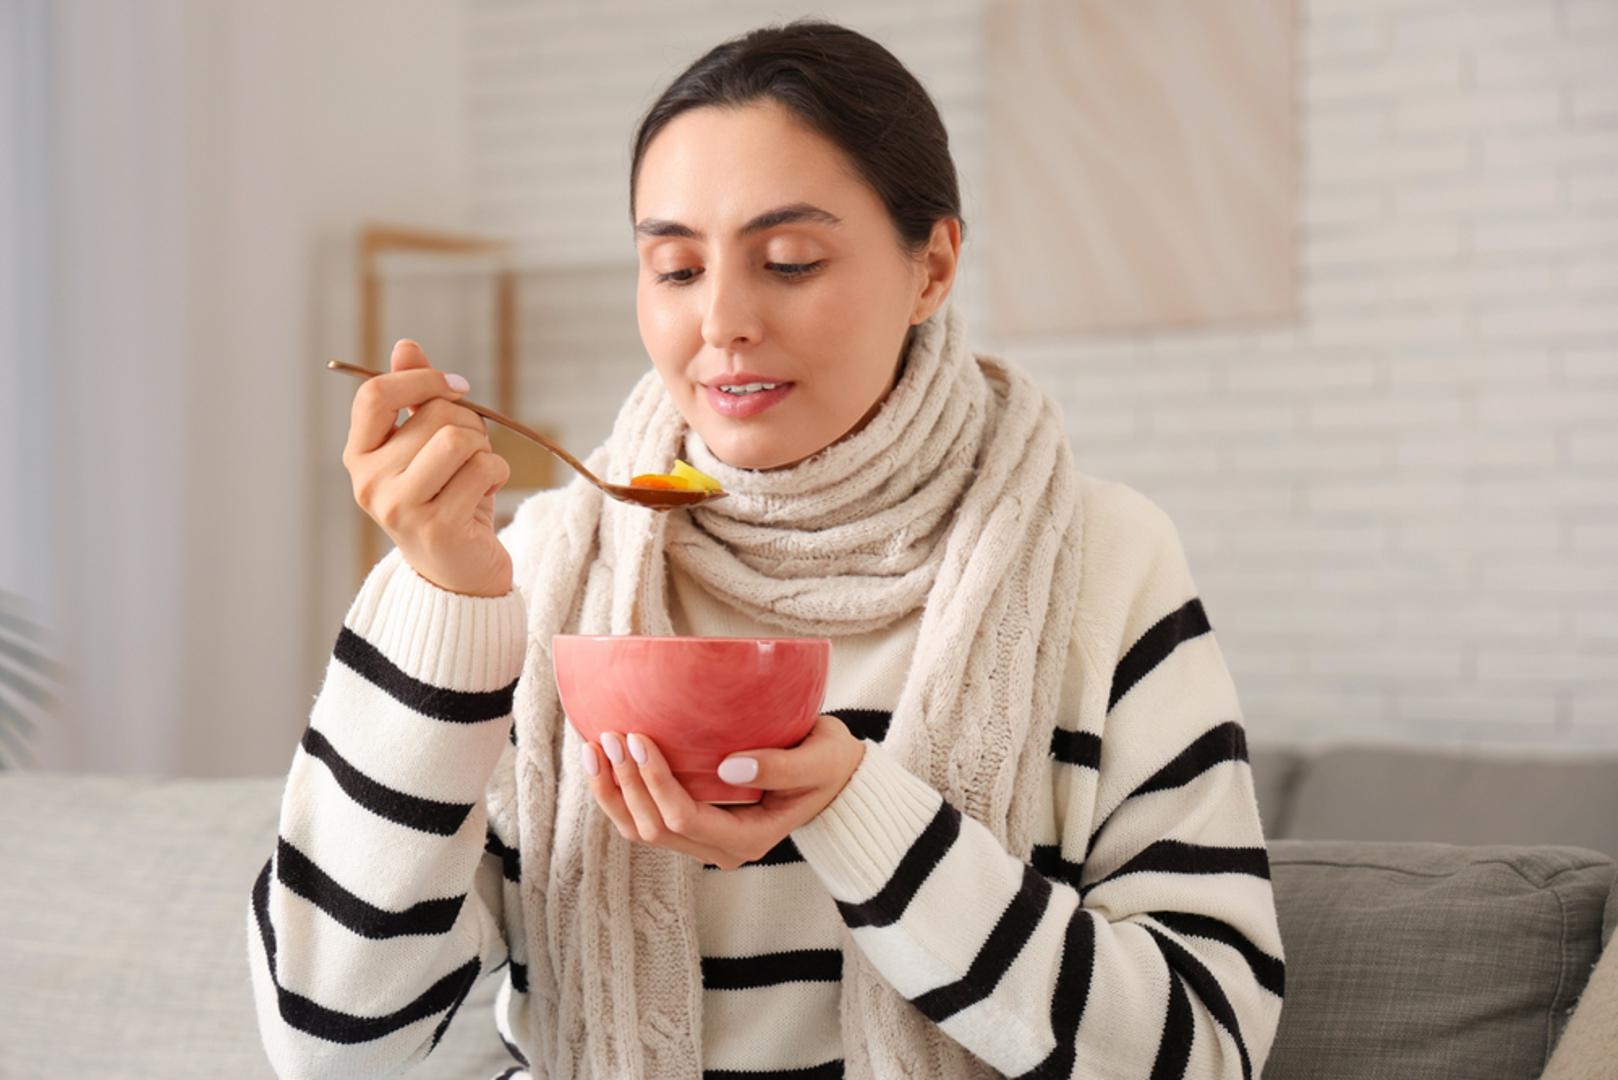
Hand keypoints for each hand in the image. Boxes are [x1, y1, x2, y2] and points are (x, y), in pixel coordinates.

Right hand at [342, 339, 513, 597]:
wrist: (457, 574)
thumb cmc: (444, 500)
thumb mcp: (425, 446)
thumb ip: (414, 397)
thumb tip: (406, 346)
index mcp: (359, 455)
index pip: (375, 394)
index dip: (421, 379)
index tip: (456, 387)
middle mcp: (370, 482)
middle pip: (434, 414)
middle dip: (469, 424)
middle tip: (472, 454)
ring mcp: (400, 508)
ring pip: (459, 439)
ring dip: (484, 450)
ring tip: (478, 474)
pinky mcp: (437, 528)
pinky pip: (484, 469)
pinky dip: (499, 473)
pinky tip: (488, 494)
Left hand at [580, 714, 865, 870]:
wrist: (834, 777)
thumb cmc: (829, 764)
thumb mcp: (818, 760)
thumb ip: (780, 768)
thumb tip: (729, 767)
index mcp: (750, 840)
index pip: (686, 818)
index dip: (656, 781)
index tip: (640, 737)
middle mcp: (722, 850)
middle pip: (653, 829)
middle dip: (625, 784)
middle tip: (609, 735)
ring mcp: (705, 841)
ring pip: (640, 829)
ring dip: (612, 792)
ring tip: (593, 747)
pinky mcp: (694, 825)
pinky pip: (645, 818)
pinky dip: (620, 792)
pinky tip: (605, 760)